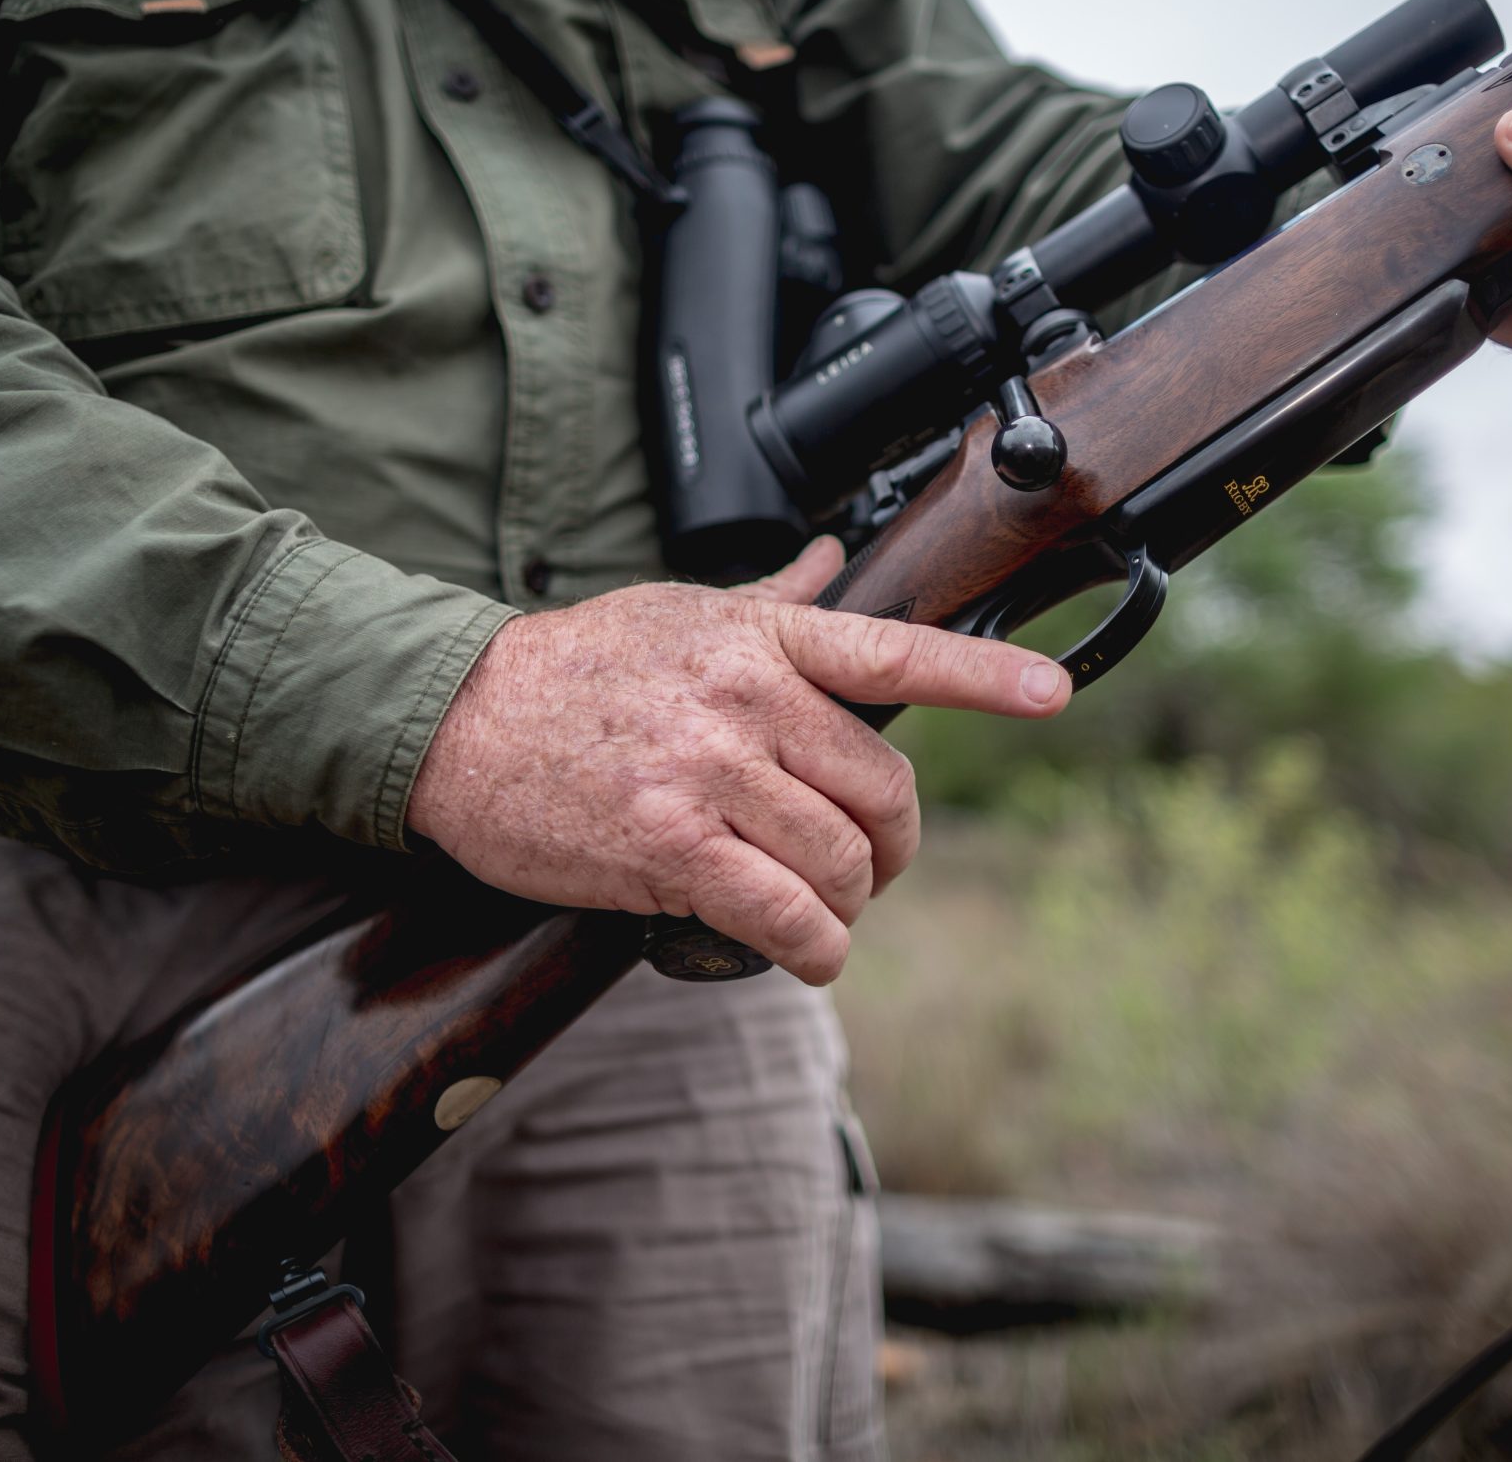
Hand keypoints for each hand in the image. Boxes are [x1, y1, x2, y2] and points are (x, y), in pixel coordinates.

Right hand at [406, 538, 1071, 983]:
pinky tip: (804, 952)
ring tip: (822, 914)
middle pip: (882, 789)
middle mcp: (747, 698)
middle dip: (892, 848)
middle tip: (868, 868)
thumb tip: (835, 559)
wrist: (456, 720)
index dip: (985, 677)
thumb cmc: (574, 668)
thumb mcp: (680, 612)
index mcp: (761, 637)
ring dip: (847, 906)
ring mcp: (709, 772)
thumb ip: (772, 600)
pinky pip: (783, 914)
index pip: (895, 652)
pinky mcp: (669, 846)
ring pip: (839, 862)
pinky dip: (812, 948)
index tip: (1055, 692)